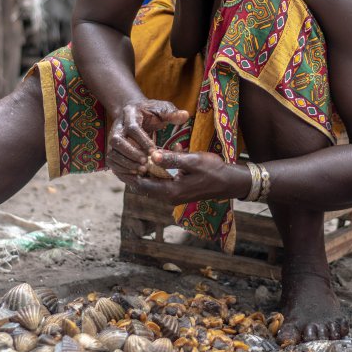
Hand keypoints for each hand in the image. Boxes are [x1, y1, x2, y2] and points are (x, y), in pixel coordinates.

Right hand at [106, 100, 188, 181]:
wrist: (133, 112)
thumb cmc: (150, 112)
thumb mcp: (161, 108)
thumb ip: (172, 113)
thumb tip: (185, 115)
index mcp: (130, 114)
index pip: (132, 128)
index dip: (142, 141)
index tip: (154, 151)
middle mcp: (117, 126)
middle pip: (117, 141)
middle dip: (131, 153)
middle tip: (145, 163)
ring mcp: (111, 138)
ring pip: (112, 153)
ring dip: (125, 163)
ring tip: (141, 170)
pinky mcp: (111, 149)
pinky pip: (111, 161)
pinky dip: (121, 169)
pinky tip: (134, 174)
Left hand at [128, 148, 250, 205]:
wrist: (229, 182)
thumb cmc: (213, 170)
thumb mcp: (193, 161)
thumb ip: (172, 158)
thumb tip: (153, 155)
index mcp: (170, 191)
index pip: (141, 184)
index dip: (130, 173)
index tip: (122, 159)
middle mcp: (169, 196)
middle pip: (143, 186)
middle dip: (134, 172)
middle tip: (124, 156)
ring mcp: (173, 195)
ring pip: (151, 184)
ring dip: (144, 171)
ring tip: (135, 156)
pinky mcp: (178, 191)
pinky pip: (160, 182)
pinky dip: (155, 172)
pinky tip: (157, 157)